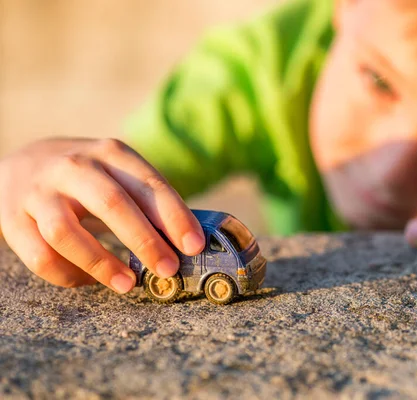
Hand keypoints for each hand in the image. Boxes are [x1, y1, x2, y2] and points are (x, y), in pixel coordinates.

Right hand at [0, 138, 204, 292]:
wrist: (21, 163)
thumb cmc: (87, 176)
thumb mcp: (118, 172)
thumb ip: (148, 199)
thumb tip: (185, 241)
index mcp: (109, 152)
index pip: (148, 183)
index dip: (174, 216)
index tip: (194, 246)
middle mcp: (74, 166)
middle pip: (112, 203)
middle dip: (145, 240)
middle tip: (168, 269)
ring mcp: (39, 192)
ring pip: (67, 233)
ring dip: (102, 263)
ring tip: (129, 284)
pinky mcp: (12, 218)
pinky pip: (40, 256)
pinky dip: (68, 275)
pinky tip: (90, 281)